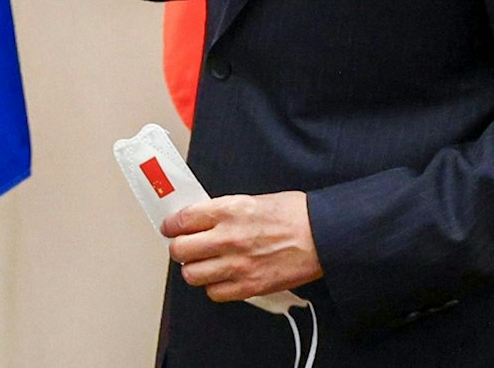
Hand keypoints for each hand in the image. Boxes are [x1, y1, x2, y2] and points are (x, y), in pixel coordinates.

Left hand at [163, 191, 321, 302]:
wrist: (323, 235)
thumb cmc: (294, 214)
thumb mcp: (251, 200)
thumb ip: (222, 211)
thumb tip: (200, 220)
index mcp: (227, 211)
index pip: (181, 220)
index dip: (170, 226)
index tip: (170, 228)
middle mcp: (227, 238)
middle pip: (179, 250)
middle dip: (179, 249)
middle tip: (185, 247)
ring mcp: (237, 265)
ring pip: (191, 275)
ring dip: (193, 270)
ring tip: (202, 264)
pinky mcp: (250, 286)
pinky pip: (215, 293)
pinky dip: (214, 287)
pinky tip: (221, 278)